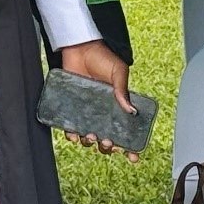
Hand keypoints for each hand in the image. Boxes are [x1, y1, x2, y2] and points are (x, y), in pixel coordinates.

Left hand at [58, 40, 140, 162]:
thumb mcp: (118, 72)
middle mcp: (103, 112)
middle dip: (109, 146)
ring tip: (90, 136)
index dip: (130, 147)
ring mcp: (87, 112)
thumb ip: (123, 90)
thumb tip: (132, 111)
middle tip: (107, 141)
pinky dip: (71, 135)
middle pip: (107, 140)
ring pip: (89, 138)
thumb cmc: (102, 57)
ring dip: (90, 143)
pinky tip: (73, 134)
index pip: (126, 132)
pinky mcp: (71, 108)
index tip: (132, 156)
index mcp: (118, 106)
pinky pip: (70, 127)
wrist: (79, 46)